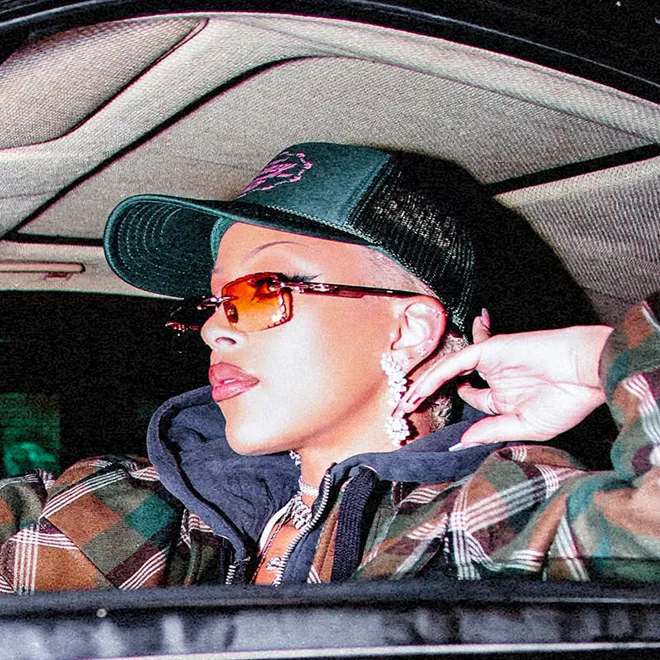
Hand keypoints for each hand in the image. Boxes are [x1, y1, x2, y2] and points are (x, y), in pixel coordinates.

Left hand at [397, 312, 613, 446]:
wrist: (587, 374)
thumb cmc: (568, 401)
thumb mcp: (525, 426)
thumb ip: (491, 431)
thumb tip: (463, 442)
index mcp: (507, 396)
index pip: (474, 399)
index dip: (456, 406)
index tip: (435, 420)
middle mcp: (496, 377)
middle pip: (454, 382)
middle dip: (428, 393)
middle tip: (405, 409)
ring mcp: (493, 363)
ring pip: (449, 370)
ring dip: (425, 385)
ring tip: (404, 401)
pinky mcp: (491, 351)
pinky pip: (456, 362)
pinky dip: (437, 374)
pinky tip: (420, 388)